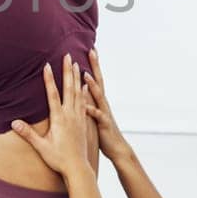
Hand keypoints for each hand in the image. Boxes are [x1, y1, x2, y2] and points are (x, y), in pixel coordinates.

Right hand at [9, 53, 89, 177]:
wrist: (78, 168)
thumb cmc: (58, 158)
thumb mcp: (41, 147)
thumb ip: (28, 134)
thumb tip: (13, 123)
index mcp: (59, 119)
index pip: (53, 94)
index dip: (49, 79)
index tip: (47, 65)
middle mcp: (70, 115)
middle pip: (69, 88)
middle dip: (67, 71)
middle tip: (68, 55)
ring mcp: (78, 117)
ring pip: (78, 92)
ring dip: (76, 77)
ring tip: (76, 64)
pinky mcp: (83, 121)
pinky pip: (84, 101)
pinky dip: (84, 90)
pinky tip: (85, 83)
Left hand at [80, 47, 131, 162]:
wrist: (117, 148)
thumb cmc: (102, 131)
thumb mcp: (95, 114)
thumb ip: (89, 101)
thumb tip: (80, 89)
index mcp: (98, 100)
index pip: (95, 78)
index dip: (92, 64)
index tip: (89, 48)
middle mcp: (102, 103)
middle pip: (98, 81)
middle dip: (95, 66)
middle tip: (91, 50)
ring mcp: (104, 112)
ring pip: (98, 96)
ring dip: (92, 85)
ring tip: (84, 74)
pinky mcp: (103, 125)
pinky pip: (97, 116)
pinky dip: (92, 110)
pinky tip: (86, 106)